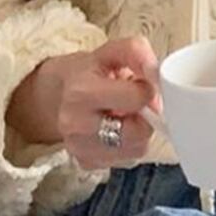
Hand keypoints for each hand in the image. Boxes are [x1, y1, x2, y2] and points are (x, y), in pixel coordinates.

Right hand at [5, 36, 162, 170]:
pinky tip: (115, 131)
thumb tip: (156, 74)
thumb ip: (137, 52)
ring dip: (138, 133)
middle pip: (138, 132)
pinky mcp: (86, 163)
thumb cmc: (89, 73)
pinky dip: (128, 146)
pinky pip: (127, 160)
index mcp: (81, 92)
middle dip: (144, 117)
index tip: (140, 86)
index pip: (137, 98)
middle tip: (134, 105)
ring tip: (123, 116)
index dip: (147, 90)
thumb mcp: (111, 51)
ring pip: (136, 149)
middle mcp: (76, 125)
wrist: (59, 95)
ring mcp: (80, 148)